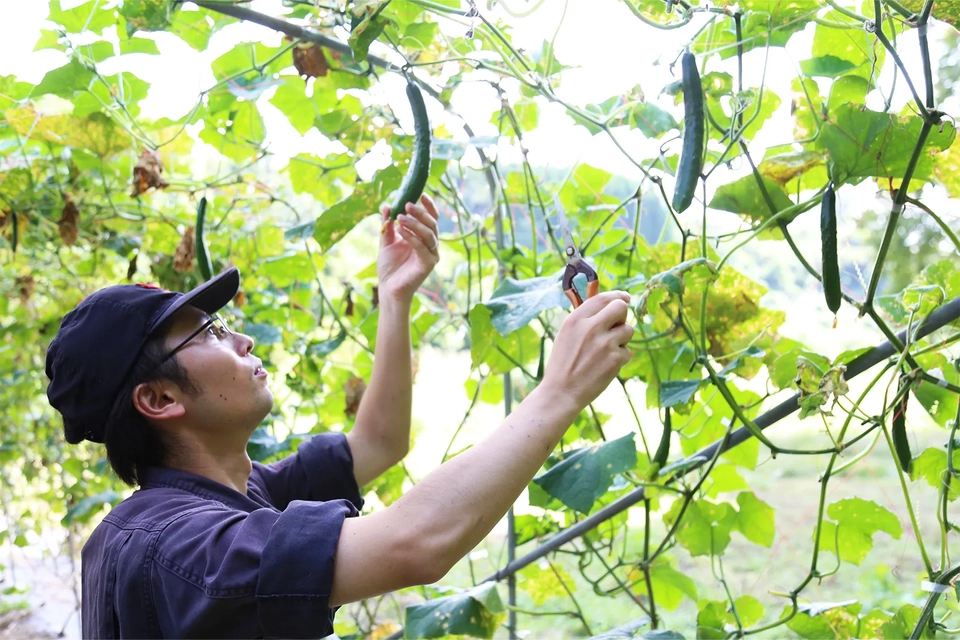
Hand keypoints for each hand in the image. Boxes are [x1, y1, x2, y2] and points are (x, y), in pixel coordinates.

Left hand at [378, 194, 440, 302]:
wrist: (388, 287)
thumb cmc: (389, 266)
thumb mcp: (386, 241)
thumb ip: (388, 224)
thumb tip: (387, 205)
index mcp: (423, 237)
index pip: (431, 218)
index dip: (428, 206)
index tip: (421, 194)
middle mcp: (430, 245)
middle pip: (432, 224)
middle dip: (420, 213)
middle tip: (407, 204)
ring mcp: (431, 254)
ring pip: (429, 234)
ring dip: (415, 224)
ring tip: (400, 217)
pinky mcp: (428, 264)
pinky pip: (422, 247)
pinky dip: (411, 237)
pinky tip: (400, 230)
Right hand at [541, 291, 633, 409]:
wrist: (561, 392)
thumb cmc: (563, 364)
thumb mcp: (566, 334)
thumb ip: (585, 319)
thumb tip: (607, 305)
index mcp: (576, 319)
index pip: (602, 298)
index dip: (617, 296)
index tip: (624, 297)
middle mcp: (591, 327)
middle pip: (621, 308)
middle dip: (622, 315)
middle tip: (616, 325)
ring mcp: (605, 343)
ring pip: (628, 330)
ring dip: (622, 339)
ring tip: (606, 350)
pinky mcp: (615, 359)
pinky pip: (627, 351)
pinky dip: (620, 358)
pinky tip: (605, 365)